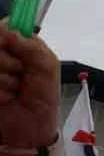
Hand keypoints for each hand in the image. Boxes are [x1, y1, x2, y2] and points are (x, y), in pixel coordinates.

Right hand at [0, 28, 60, 147]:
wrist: (32, 129)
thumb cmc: (44, 97)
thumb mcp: (47, 68)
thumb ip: (32, 47)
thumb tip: (10, 30)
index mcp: (21, 46)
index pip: (5, 27)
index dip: (4, 32)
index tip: (9, 42)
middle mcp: (3, 56)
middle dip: (9, 62)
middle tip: (20, 73)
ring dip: (5, 80)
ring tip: (16, 89)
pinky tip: (7, 99)